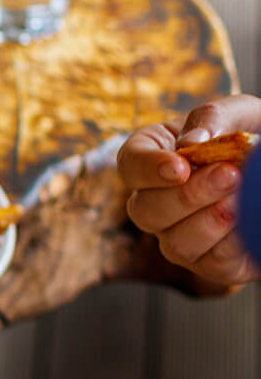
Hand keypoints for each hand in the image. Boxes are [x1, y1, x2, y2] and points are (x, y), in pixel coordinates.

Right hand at [118, 94, 260, 285]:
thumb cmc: (252, 135)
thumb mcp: (239, 114)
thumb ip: (213, 117)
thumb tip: (192, 141)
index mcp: (154, 160)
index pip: (130, 165)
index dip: (148, 169)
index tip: (181, 166)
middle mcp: (156, 203)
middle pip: (144, 211)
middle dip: (186, 197)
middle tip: (229, 175)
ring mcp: (179, 237)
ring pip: (174, 245)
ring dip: (208, 223)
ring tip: (240, 200)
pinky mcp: (209, 264)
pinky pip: (210, 264)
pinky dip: (231, 245)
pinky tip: (247, 220)